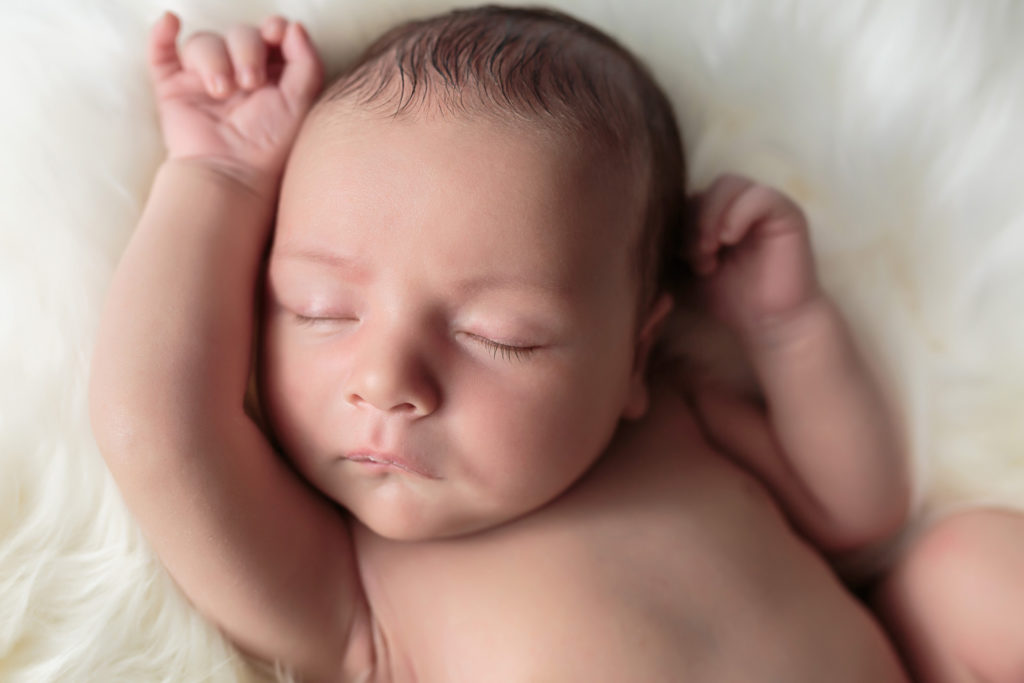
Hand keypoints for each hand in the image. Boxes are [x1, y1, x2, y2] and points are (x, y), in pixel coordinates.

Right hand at [147, 12, 323, 192]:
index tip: (276, 35)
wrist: (231, 174)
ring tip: (221, 91)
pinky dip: (161, 35)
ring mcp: (203, 79)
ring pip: (204, 41)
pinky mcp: (173, 87)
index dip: (273, 28)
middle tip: (250, 83)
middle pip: (238, 34)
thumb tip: (294, 25)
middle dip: (246, 49)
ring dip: (213, 59)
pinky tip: (170, 22)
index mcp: (270, 75)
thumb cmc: (269, 144)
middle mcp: (237, 73)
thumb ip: (306, 62)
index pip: (269, 35)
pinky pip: (161, 52)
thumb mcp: (300, 101)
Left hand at [691, 175, 821, 337]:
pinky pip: (760, 195)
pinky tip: (729, 240)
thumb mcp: (692, 269)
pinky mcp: (787, 213)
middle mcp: (742, 204)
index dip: (679, 221)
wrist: (772, 323)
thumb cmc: (732, 299)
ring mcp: (765, 205)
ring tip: (710, 252)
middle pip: (707, 187)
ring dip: (711, 217)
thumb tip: (651, 225)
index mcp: (720, 215)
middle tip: (695, 257)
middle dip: (693, 221)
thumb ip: (677, 243)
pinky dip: (738, 214)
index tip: (678, 257)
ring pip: (729, 184)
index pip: (691, 196)